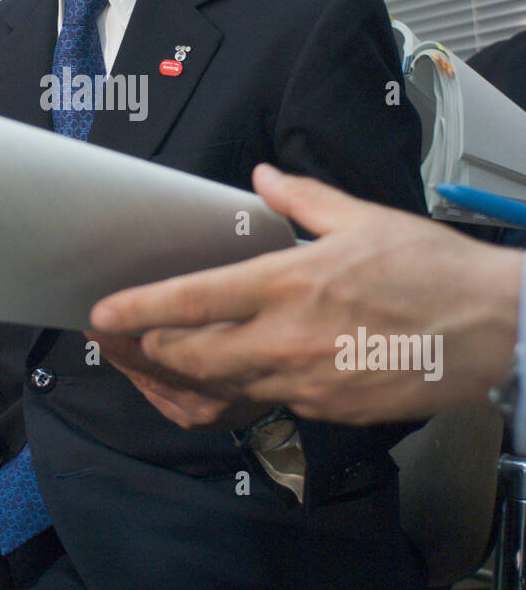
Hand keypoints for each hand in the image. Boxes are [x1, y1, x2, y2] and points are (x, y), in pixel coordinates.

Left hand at [90, 164, 523, 426]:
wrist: (495, 330)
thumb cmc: (435, 271)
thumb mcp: (364, 218)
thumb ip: (302, 199)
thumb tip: (264, 178)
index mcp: (290, 284)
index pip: (192, 300)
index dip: (139, 309)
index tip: (104, 312)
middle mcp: (287, 339)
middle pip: (192, 357)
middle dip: (148, 352)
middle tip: (123, 341)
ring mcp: (307, 382)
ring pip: (223, 388)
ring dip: (187, 376)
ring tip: (163, 360)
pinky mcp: (328, 411)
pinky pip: (267, 403)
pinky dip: (241, 391)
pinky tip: (235, 374)